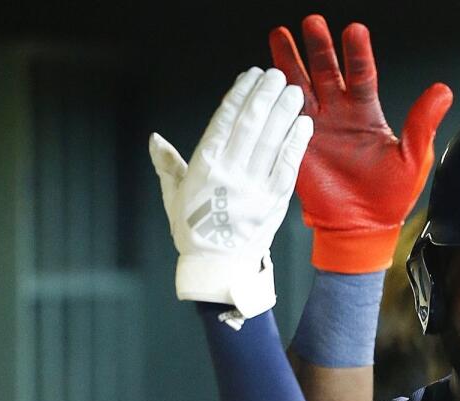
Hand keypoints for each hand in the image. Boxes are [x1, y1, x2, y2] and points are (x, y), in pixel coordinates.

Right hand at [149, 68, 311, 318]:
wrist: (219, 267)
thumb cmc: (194, 231)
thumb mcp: (174, 196)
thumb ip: (168, 164)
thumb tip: (155, 138)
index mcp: (203, 167)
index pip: (223, 121)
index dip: (239, 95)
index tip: (251, 76)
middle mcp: (229, 173)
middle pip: (250, 125)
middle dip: (264, 96)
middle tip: (277, 75)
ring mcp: (253, 186)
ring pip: (270, 140)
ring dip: (284, 112)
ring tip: (294, 91)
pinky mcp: (275, 200)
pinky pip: (287, 165)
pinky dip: (296, 142)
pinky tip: (304, 123)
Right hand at [269, 15, 453, 273]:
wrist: (361, 229)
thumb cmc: (390, 197)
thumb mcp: (412, 158)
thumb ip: (422, 122)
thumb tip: (444, 89)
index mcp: (366, 114)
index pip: (362, 74)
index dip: (357, 53)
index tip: (354, 30)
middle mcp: (339, 115)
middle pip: (326, 72)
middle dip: (318, 47)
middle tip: (312, 22)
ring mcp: (315, 129)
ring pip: (300, 87)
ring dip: (289, 62)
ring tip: (280, 33)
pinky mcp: (296, 146)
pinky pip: (283, 117)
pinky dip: (275, 97)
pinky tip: (266, 76)